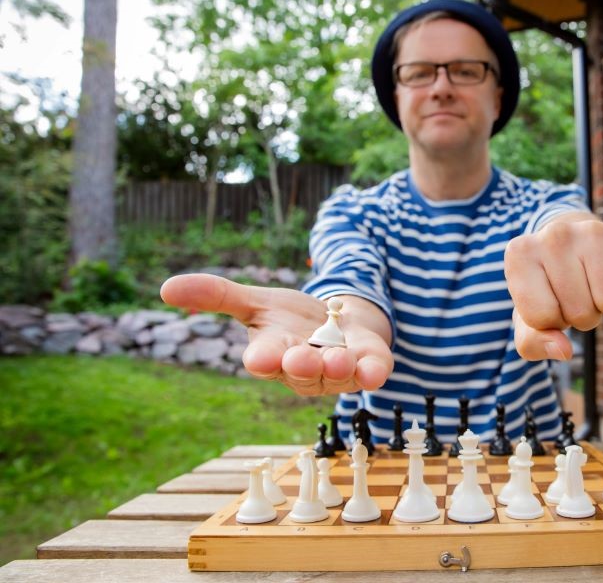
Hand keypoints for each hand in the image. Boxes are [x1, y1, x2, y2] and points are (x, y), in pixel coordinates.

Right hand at [160, 274, 392, 395]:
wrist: (342, 320)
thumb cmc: (294, 318)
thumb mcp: (257, 301)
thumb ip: (217, 295)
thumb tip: (165, 288)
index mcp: (273, 354)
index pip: (264, 362)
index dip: (262, 360)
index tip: (259, 358)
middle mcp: (304, 369)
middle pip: (300, 372)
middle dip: (301, 366)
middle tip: (300, 357)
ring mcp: (338, 372)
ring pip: (335, 376)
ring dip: (336, 368)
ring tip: (337, 358)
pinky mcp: (368, 367)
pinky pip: (371, 374)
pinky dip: (373, 372)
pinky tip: (374, 370)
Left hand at [504, 216, 602, 359]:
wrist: (571, 245)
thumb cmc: (546, 288)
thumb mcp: (528, 319)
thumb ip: (534, 343)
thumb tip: (564, 351)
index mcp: (519, 254)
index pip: (543, 318)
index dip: (550, 321)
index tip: (547, 300)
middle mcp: (553, 235)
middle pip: (580, 312)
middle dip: (580, 315)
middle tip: (574, 292)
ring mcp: (591, 230)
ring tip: (591, 284)